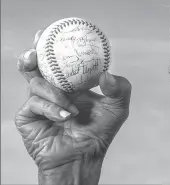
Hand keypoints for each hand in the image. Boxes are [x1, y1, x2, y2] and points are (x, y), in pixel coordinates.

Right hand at [15, 30, 130, 173]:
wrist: (82, 158)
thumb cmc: (99, 133)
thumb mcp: (118, 108)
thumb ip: (120, 88)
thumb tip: (106, 74)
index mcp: (72, 85)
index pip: (60, 62)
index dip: (55, 46)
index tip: (52, 32)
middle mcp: (54, 90)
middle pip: (38, 67)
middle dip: (34, 55)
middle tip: (35, 50)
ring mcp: (40, 102)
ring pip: (36, 83)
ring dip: (55, 93)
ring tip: (70, 108)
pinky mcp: (28, 116)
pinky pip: (34, 103)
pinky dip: (51, 108)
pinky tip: (64, 117)